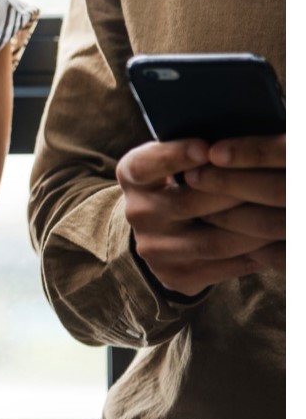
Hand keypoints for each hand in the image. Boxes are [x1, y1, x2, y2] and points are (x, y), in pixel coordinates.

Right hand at [118, 139, 271, 296]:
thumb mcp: (177, 159)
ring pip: (213, 242)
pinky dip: (252, 256)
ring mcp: (153, 248)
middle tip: (271, 182)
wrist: (162, 228)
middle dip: (234, 192)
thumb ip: (198, 151)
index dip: (174, 156)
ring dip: (255, 230)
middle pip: (188, 204)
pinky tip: (275, 244)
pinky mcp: (173, 275)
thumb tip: (234, 144)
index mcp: (133, 175)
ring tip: (284, 217)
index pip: (146, 165)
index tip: (206, 148)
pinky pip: (221, 269)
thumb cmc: (184, 179)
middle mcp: (137, 213)